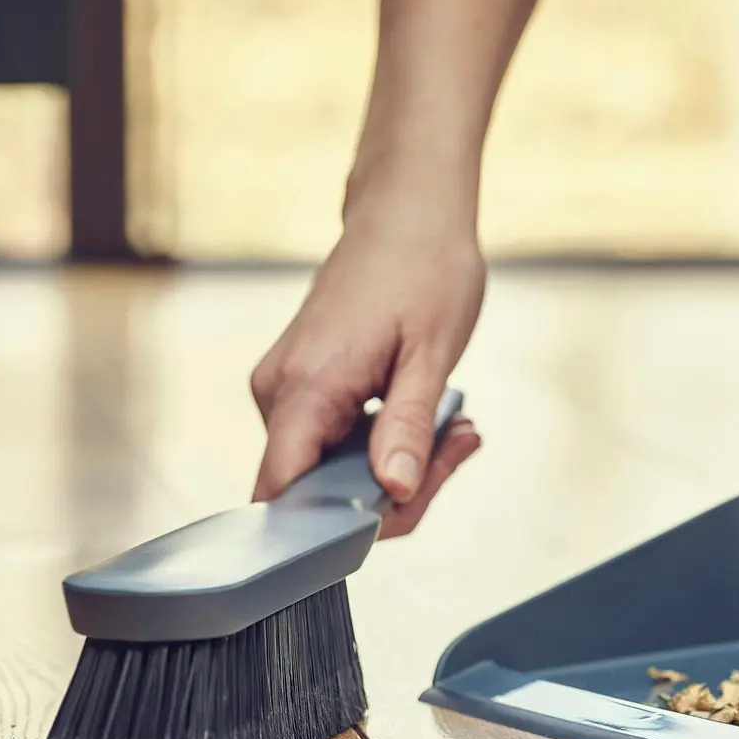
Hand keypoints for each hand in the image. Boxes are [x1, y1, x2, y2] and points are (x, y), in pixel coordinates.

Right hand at [250, 192, 483, 538]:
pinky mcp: (303, 385)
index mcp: (305, 386)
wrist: (408, 211)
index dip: (336, 527)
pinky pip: (335, 442)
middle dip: (396, 489)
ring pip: (332, 470)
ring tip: (454, 425)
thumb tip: (394, 494)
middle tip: (458, 446)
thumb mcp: (431, 356)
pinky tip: (432, 417)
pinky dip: (385, 442)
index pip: (285, 496)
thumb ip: (408, 429)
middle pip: (317, 491)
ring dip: (398, 464)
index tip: (405, 506)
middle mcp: (280, 392)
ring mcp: (287, 388)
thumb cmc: (425, 268)